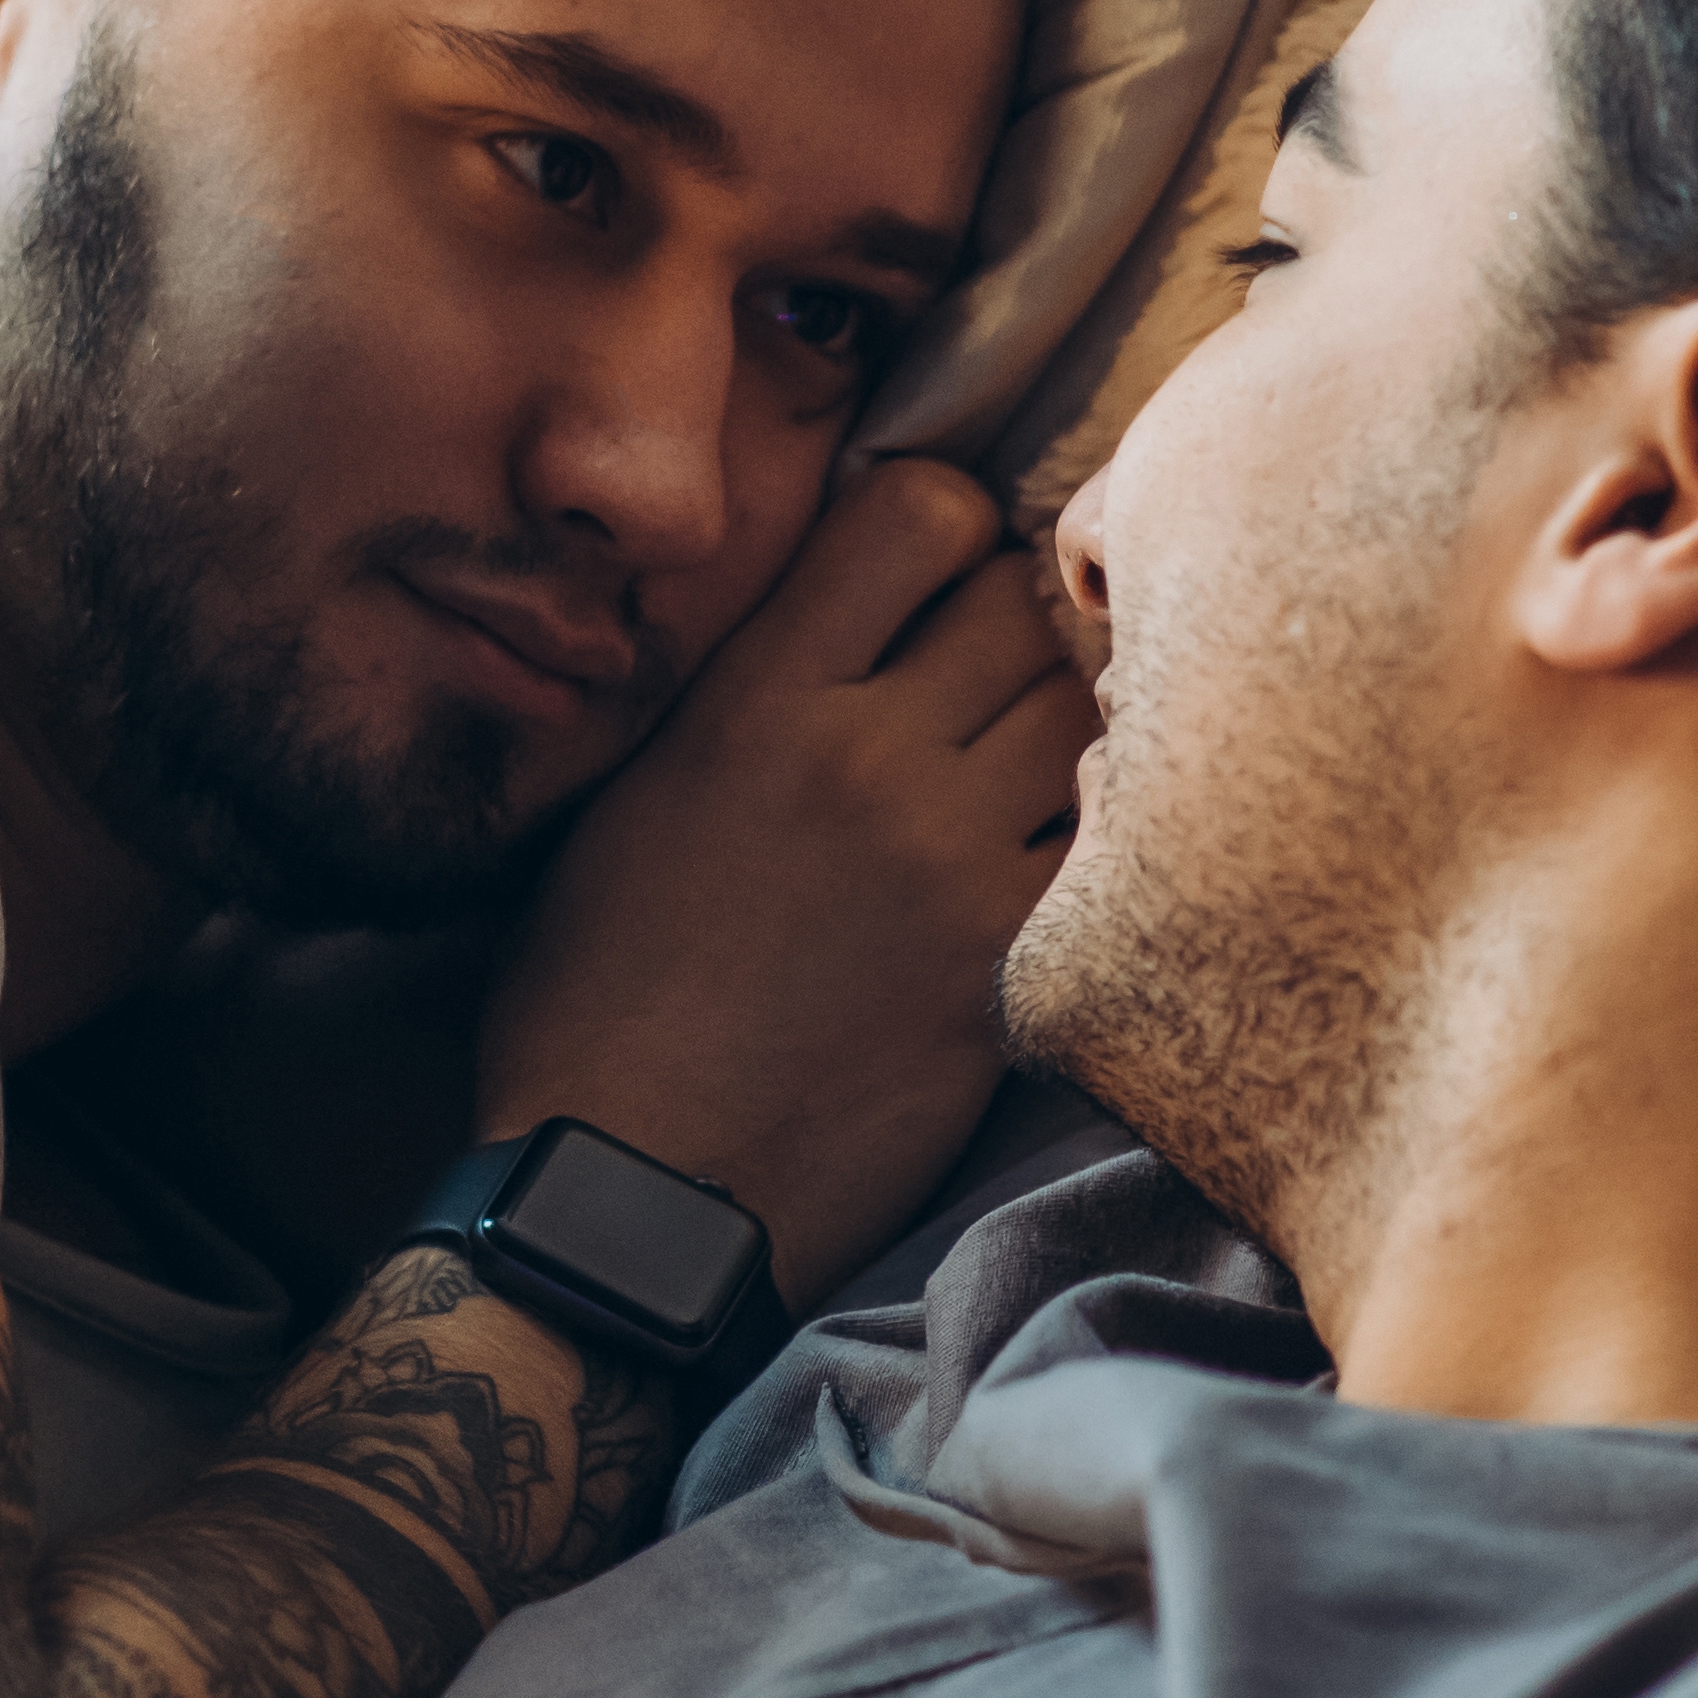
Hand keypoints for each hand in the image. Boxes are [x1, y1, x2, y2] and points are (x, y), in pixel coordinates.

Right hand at [479, 458, 1093, 1300]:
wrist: (629, 1187)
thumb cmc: (592, 995)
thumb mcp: (633, 796)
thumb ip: (744, 688)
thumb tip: (837, 616)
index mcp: (756, 698)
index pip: (918, 511)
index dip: (948, 526)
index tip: (936, 576)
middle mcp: (864, 758)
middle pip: (1020, 606)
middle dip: (1016, 626)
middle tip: (990, 683)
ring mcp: (947, 864)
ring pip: (1082, 716)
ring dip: (1067, 727)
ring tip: (1019, 775)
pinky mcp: (1006, 968)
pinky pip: (1105, 848)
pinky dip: (1093, 839)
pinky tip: (1047, 867)